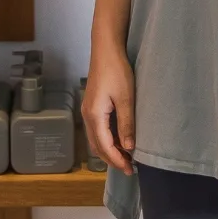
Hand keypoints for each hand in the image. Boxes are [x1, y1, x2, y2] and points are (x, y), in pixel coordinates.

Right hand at [82, 47, 136, 175]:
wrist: (106, 49)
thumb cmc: (117, 71)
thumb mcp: (126, 98)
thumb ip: (126, 124)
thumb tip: (128, 147)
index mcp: (94, 116)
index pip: (105, 146)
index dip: (117, 160)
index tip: (130, 169)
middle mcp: (87, 115)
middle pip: (97, 146)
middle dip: (111, 159)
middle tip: (128, 168)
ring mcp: (88, 110)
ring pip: (96, 139)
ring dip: (108, 150)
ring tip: (125, 157)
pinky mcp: (92, 105)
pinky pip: (97, 130)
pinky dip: (107, 140)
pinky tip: (118, 140)